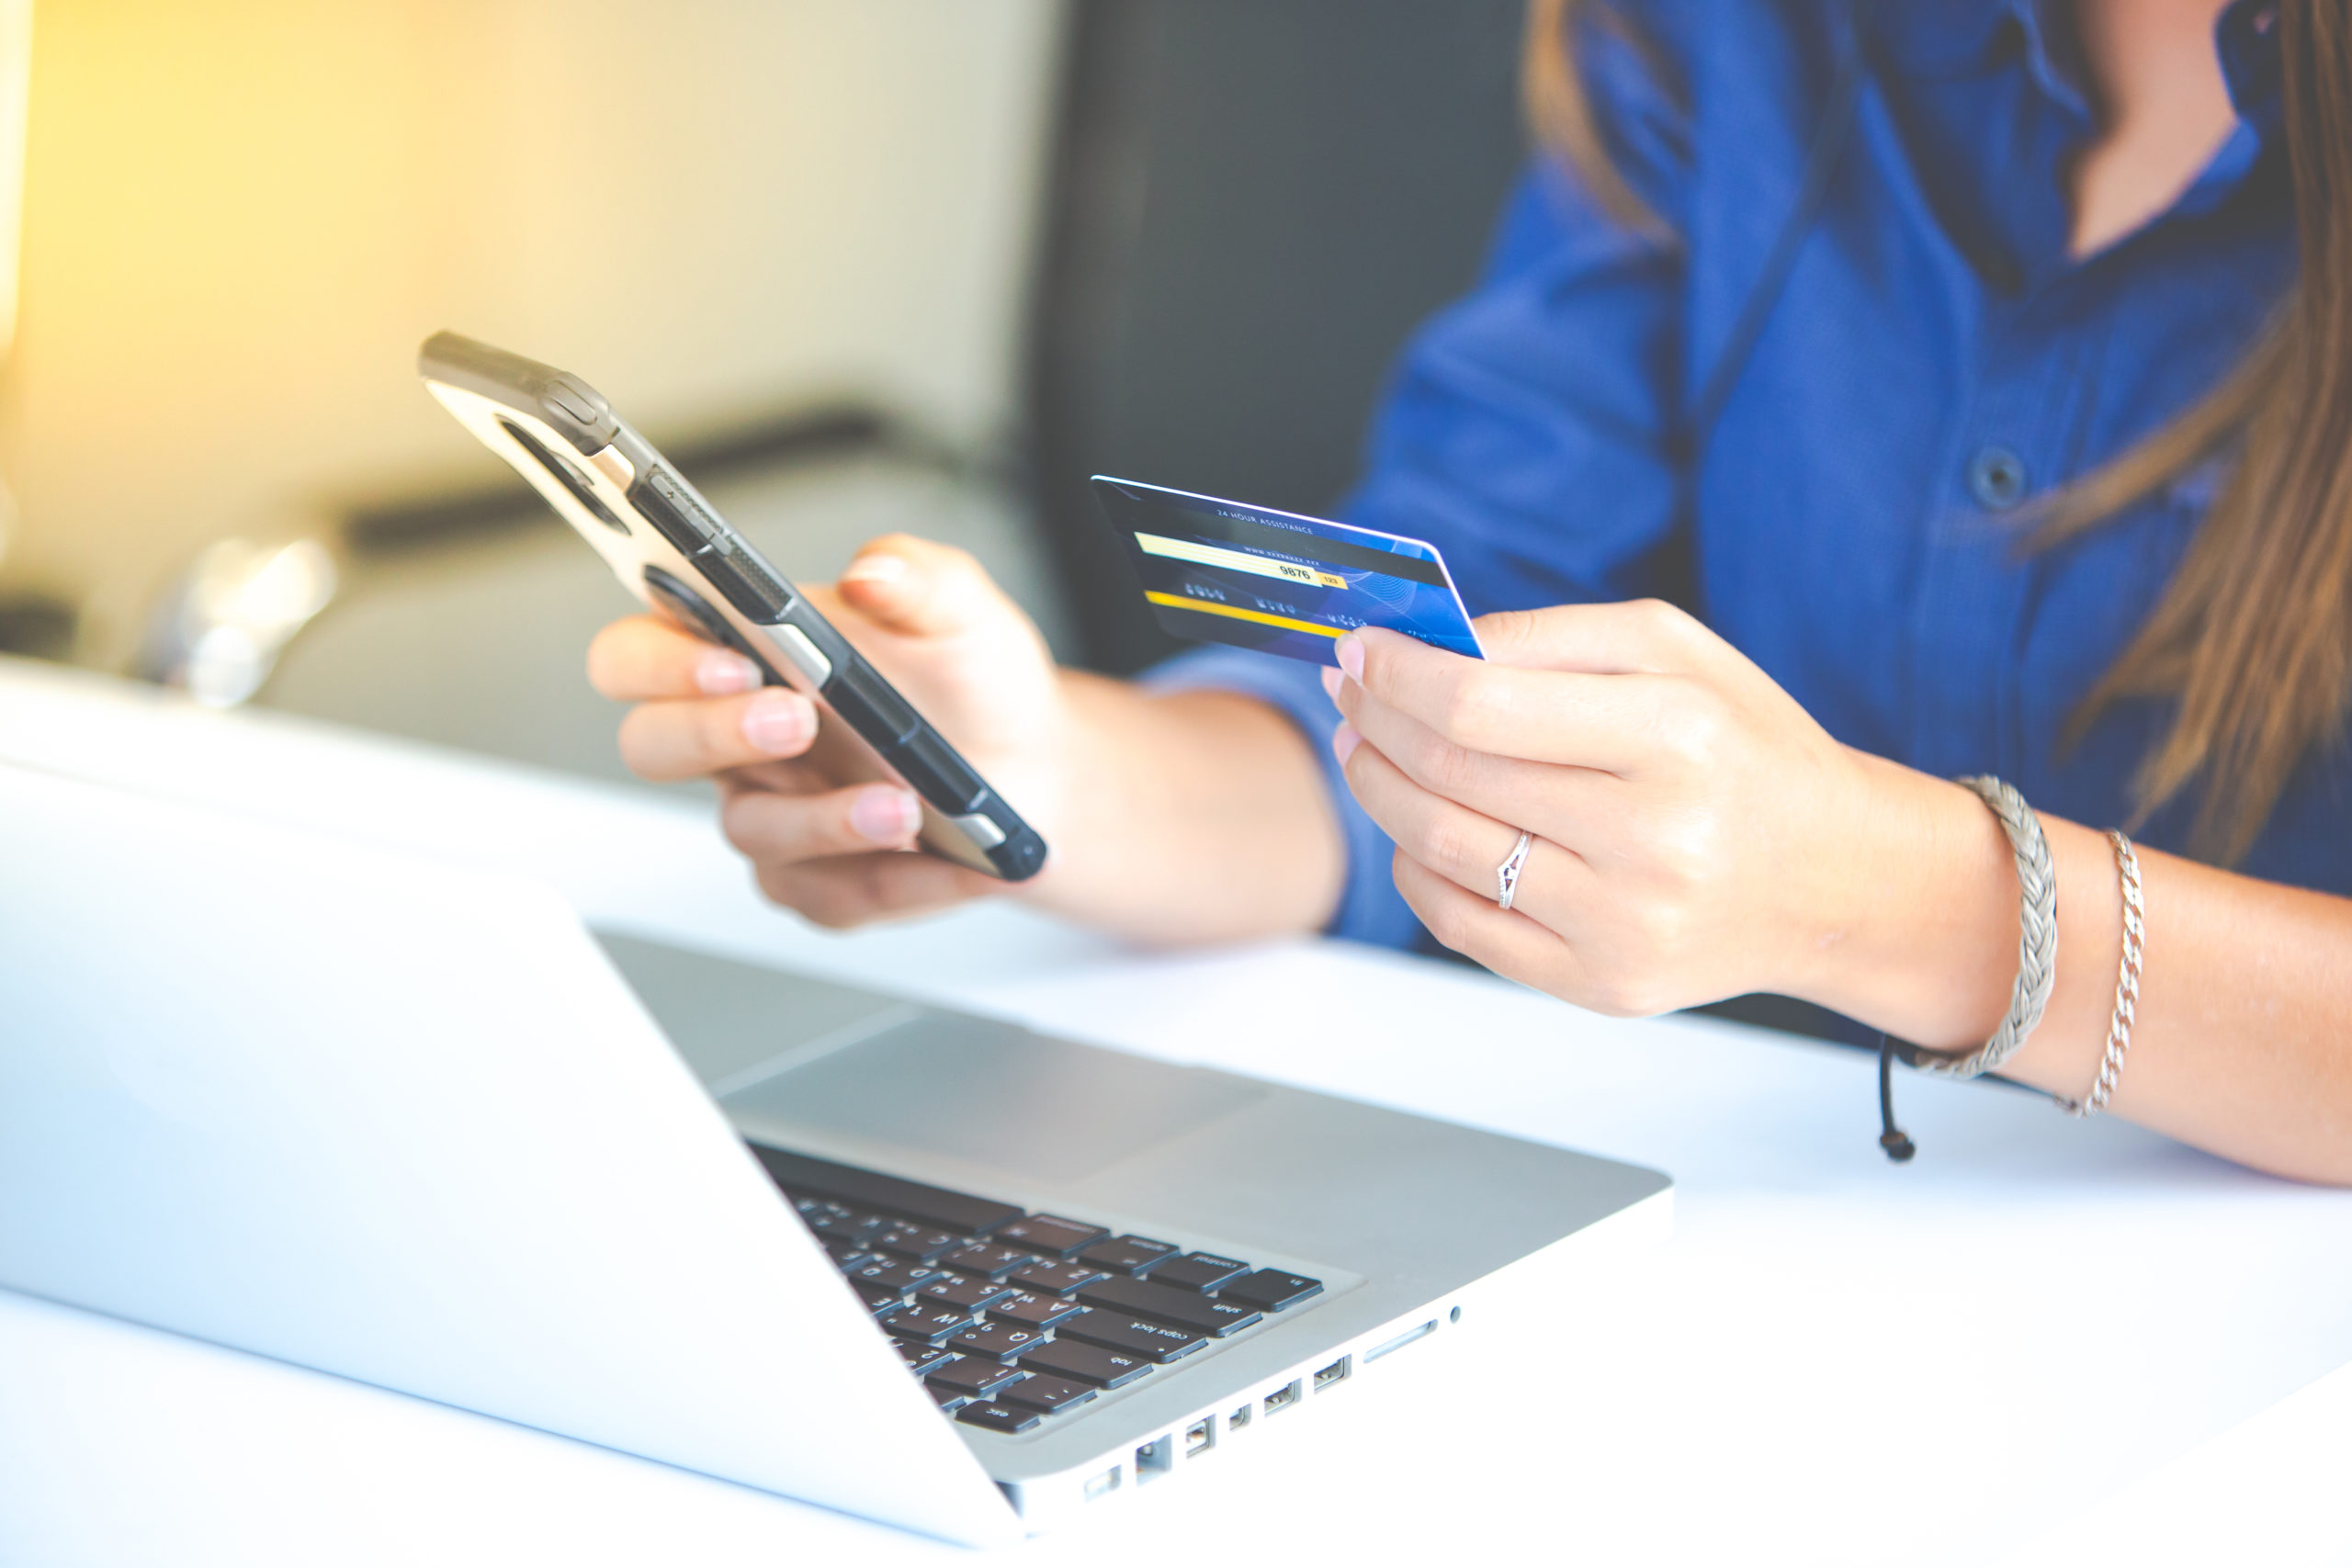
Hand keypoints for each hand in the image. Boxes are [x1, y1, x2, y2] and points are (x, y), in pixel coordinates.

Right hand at [587, 535, 1071, 927]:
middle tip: (797, 719)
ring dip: (826, 821)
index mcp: (742, 652)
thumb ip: (919, 577)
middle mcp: (738, 736)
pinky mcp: (817, 879)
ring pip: (750, 830)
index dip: (659, 660)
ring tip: (903, 805)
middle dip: (713, 735)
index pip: (638, 652)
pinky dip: (899, 881)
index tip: (731, 658)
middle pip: (652, 746)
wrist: (1033, 764)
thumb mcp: (961, 611)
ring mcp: (771, 810)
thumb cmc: (967, 680)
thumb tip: (874, 572)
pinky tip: (951, 860)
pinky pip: (832, 895)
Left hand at [1322, 599, 1919, 1017]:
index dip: (1396, 674)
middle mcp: (1651, 838)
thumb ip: (1545, 636)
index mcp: (1675, 736)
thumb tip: (1423, 645)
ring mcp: (1623, 924)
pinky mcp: (1602, 984)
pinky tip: (1414, 828)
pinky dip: (1415, 868)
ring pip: (1440, 849)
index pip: (1478, 704)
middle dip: (1376, 722)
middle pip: (1449, 775)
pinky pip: (1462, 926)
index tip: (1359, 650)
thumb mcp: (1675, 651)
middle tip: (1350, 693)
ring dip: (1378, 789)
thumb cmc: (1745, 751)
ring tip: (1367, 751)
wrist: (1834, 880)